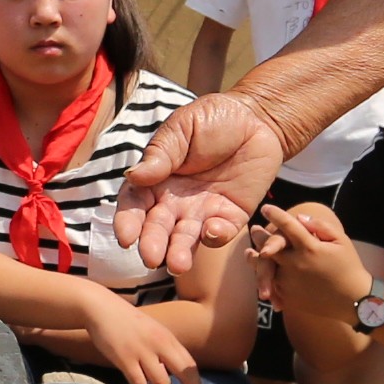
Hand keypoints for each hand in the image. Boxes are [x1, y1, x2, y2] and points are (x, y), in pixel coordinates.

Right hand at [80, 288, 198, 383]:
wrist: (101, 308)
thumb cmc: (126, 321)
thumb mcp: (152, 330)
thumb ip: (163, 349)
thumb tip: (172, 371)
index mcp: (168, 338)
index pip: (190, 364)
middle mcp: (159, 345)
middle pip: (183, 373)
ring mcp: (142, 352)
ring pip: (161, 383)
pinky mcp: (124, 359)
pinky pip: (138, 383)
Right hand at [112, 93, 286, 279]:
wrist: (257, 119)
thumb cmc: (213, 119)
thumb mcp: (182, 128)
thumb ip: (160, 154)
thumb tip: (133, 176)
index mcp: (156, 179)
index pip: (135, 205)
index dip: (128, 221)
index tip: (126, 237)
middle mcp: (175, 201)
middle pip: (158, 227)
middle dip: (152, 243)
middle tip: (150, 257)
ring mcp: (203, 211)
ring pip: (186, 239)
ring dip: (179, 253)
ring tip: (176, 264)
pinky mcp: (231, 216)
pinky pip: (220, 233)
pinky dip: (215, 236)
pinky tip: (211, 231)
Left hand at [258, 203, 370, 310]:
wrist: (353, 300)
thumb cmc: (349, 267)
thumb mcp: (341, 241)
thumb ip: (320, 226)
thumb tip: (299, 218)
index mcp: (309, 248)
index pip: (287, 226)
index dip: (275, 215)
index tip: (266, 208)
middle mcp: (295, 264)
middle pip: (268, 246)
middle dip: (259, 236)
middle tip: (254, 230)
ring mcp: (289, 282)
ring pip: (264, 267)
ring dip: (254, 258)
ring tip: (249, 253)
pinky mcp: (289, 298)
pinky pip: (272, 286)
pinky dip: (265, 279)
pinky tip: (261, 274)